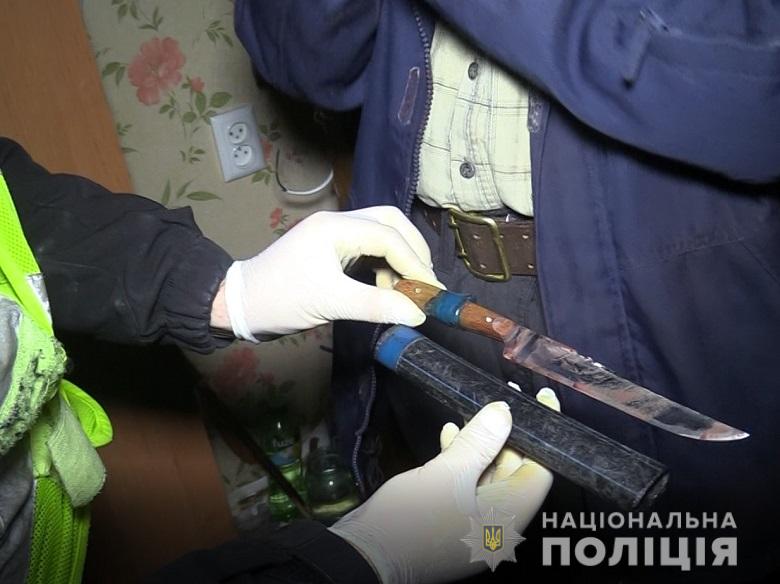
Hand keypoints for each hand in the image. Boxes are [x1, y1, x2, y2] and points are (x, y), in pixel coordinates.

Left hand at [212, 206, 442, 338]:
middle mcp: (337, 223)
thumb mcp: (330, 303)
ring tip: (405, 291)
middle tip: (425, 281)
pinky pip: (368, 249)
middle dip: (413, 250)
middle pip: (390, 222)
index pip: (389, 235)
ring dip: (399, 259)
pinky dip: (384, 266)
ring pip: (381, 234)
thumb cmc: (280, 300)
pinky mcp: (331, 249)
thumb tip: (417, 313)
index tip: (431, 290)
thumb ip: (376, 305)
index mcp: (335, 227)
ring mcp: (333, 234)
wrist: (241, 304)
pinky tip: (385, 289)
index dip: (415, 262)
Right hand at [329, 389, 559, 583]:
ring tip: (474, 411)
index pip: (539, 472)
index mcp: (506, 520)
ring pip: (487, 476)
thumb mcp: (447, 474)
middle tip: (504, 398)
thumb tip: (504, 413)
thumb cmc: (407, 522)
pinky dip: (461, 461)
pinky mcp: (449, 521)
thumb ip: (479, 441)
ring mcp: (471, 525)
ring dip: (482, 444)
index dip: (542, 434)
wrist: (363, 556)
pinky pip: (466, 486)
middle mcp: (496, 525)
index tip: (542, 402)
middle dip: (508, 434)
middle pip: (514, 472)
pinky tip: (449, 435)